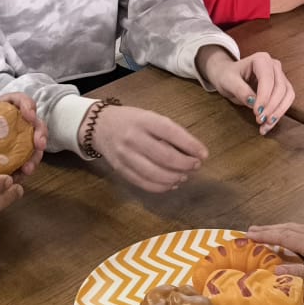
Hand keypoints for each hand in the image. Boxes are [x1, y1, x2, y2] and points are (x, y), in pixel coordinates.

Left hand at [0, 92, 46, 176]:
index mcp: (4, 109)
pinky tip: (21, 176)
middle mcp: (17, 122)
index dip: (28, 105)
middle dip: (40, 134)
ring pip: (36, 144)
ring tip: (29, 169)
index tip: (29, 115)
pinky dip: (27, 167)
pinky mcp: (21, 154)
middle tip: (38, 145)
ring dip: (36, 156)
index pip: (21, 100)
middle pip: (35, 123)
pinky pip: (29, 159)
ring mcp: (21, 139)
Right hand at [85, 105, 208, 192]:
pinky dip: (162, 187)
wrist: (100, 126)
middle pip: (165, 157)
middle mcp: (133, 138)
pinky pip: (144, 183)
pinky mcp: (121, 170)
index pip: (171, 133)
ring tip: (185, 175)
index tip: (204, 154)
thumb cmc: (132, 121)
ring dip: (175, 178)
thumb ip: (170, 132)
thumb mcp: (150, 117)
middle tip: (196, 166)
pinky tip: (171, 184)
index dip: (191, 145)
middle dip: (186, 164)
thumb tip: (194, 151)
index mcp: (144, 120)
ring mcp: (125, 155)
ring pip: (156, 174)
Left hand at [198, 46, 293, 133]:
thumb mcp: (228, 82)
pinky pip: (285, 101)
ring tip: (266, 125)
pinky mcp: (281, 87)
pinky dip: (279, 114)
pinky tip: (268, 124)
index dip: (264, 97)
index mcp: (261, 59)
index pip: (268, 79)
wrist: (227, 76)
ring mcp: (279, 76)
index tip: (256, 111)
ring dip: (278, 112)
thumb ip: (240, 90)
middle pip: (281, 87)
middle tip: (260, 119)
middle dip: (272, 106)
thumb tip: (253, 102)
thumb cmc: (227, 75)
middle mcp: (273, 65)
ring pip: (287, 95)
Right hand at [243, 223, 303, 296]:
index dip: (265, 236)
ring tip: (270, 229)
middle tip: (251, 230)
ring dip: (283, 227)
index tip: (247, 235)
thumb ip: (303, 275)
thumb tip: (275, 272)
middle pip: (291, 229)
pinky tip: (303, 228)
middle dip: (270, 229)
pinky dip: (301, 227)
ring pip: (302, 226)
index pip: (284, 238)